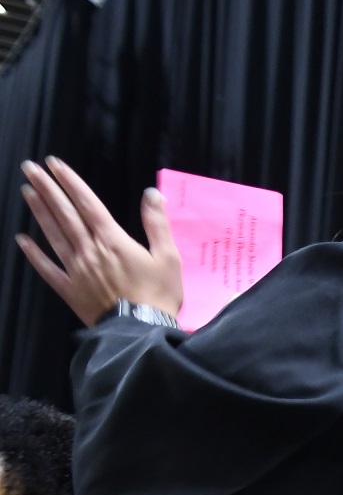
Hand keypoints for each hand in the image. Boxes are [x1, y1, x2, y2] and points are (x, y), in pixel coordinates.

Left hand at [17, 158, 183, 325]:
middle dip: (47, 188)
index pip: (87, 203)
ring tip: (26, 191)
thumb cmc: (159, 295)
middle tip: (29, 168)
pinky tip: (22, 240)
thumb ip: (157, 224)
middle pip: (65, 213)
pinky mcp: (71, 290)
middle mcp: (89, 249)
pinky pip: (48, 269)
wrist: (142, 331)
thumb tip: (152, 193)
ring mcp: (77, 269)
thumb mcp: (168, 257)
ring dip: (39, 211)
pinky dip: (33, 254)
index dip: (70, 181)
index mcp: (112, 239)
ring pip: (53, 234)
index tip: (54, 164)